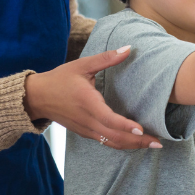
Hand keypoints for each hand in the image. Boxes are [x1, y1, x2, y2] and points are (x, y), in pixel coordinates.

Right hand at [24, 46, 163, 149]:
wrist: (36, 98)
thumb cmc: (59, 79)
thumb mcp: (82, 65)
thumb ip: (106, 58)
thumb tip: (129, 48)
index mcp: (86, 102)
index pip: (108, 119)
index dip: (125, 126)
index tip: (141, 129)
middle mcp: (86, 120)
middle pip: (114, 136)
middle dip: (137, 141)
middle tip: (158, 142)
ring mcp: (85, 129)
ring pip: (111, 142)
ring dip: (132, 145)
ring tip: (152, 144)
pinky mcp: (85, 132)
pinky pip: (105, 142)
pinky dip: (121, 143)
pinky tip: (135, 142)